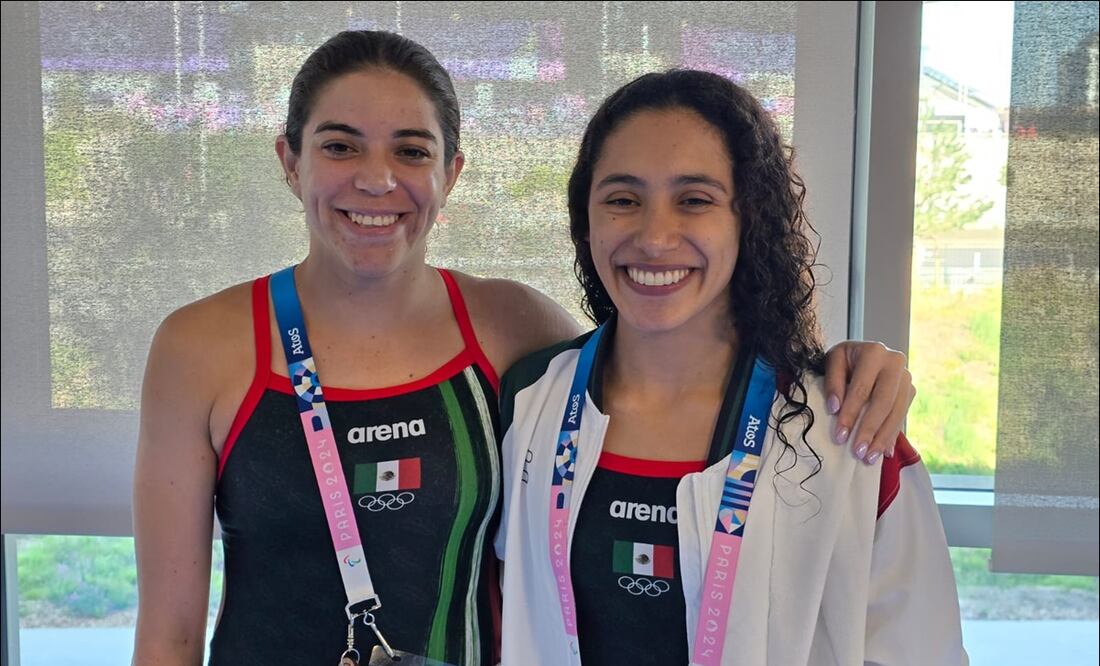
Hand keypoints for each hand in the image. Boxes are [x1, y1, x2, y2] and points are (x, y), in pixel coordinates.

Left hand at [823, 341, 915, 464]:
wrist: (864, 353)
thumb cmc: (845, 359)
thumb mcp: (833, 361)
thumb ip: (832, 383)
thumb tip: (835, 408)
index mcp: (875, 352)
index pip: (862, 389)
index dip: (851, 413)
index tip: (840, 436)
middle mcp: (896, 363)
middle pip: (883, 403)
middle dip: (869, 430)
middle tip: (858, 451)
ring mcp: (906, 378)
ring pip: (896, 413)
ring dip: (882, 438)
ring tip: (869, 458)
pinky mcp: (910, 392)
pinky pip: (901, 417)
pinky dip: (891, 436)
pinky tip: (884, 452)